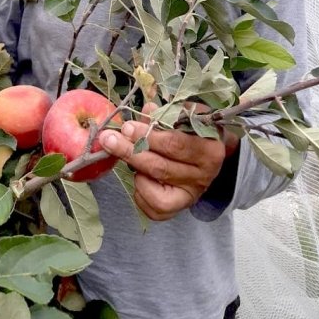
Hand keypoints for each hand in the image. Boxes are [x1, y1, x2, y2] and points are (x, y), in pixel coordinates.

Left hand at [98, 112, 237, 221]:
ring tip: (128, 156)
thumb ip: (166, 115)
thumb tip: (147, 110)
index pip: (174, 144)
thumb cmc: (193, 131)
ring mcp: (191, 195)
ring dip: (134, 171)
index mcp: (209, 149)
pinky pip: (152, 207)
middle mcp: (203, 176)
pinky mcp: (178, 209)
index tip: (126, 127)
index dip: (147, 136)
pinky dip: (139, 192)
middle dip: (130, 151)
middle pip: (160, 167)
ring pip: (154, 188)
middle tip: (109, 139)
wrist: (207, 155)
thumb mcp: (185, 117)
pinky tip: (139, 176)